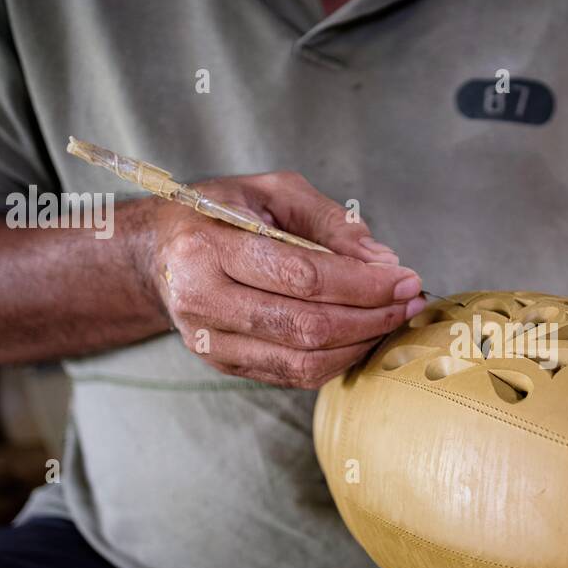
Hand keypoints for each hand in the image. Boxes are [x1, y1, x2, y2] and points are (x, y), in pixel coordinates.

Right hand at [143, 171, 424, 387]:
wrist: (158, 254)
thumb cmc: (220, 212)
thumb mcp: (272, 191)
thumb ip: (331, 222)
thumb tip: (384, 263)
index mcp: (207, 248)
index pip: (302, 277)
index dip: (363, 284)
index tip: (406, 278)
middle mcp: (202, 302)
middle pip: (306, 327)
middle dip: (371, 317)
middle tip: (409, 301)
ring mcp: (210, 343)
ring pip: (303, 362)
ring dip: (360, 344)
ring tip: (392, 319)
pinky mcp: (225, 367)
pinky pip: (294, 376)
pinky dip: (338, 360)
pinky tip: (362, 336)